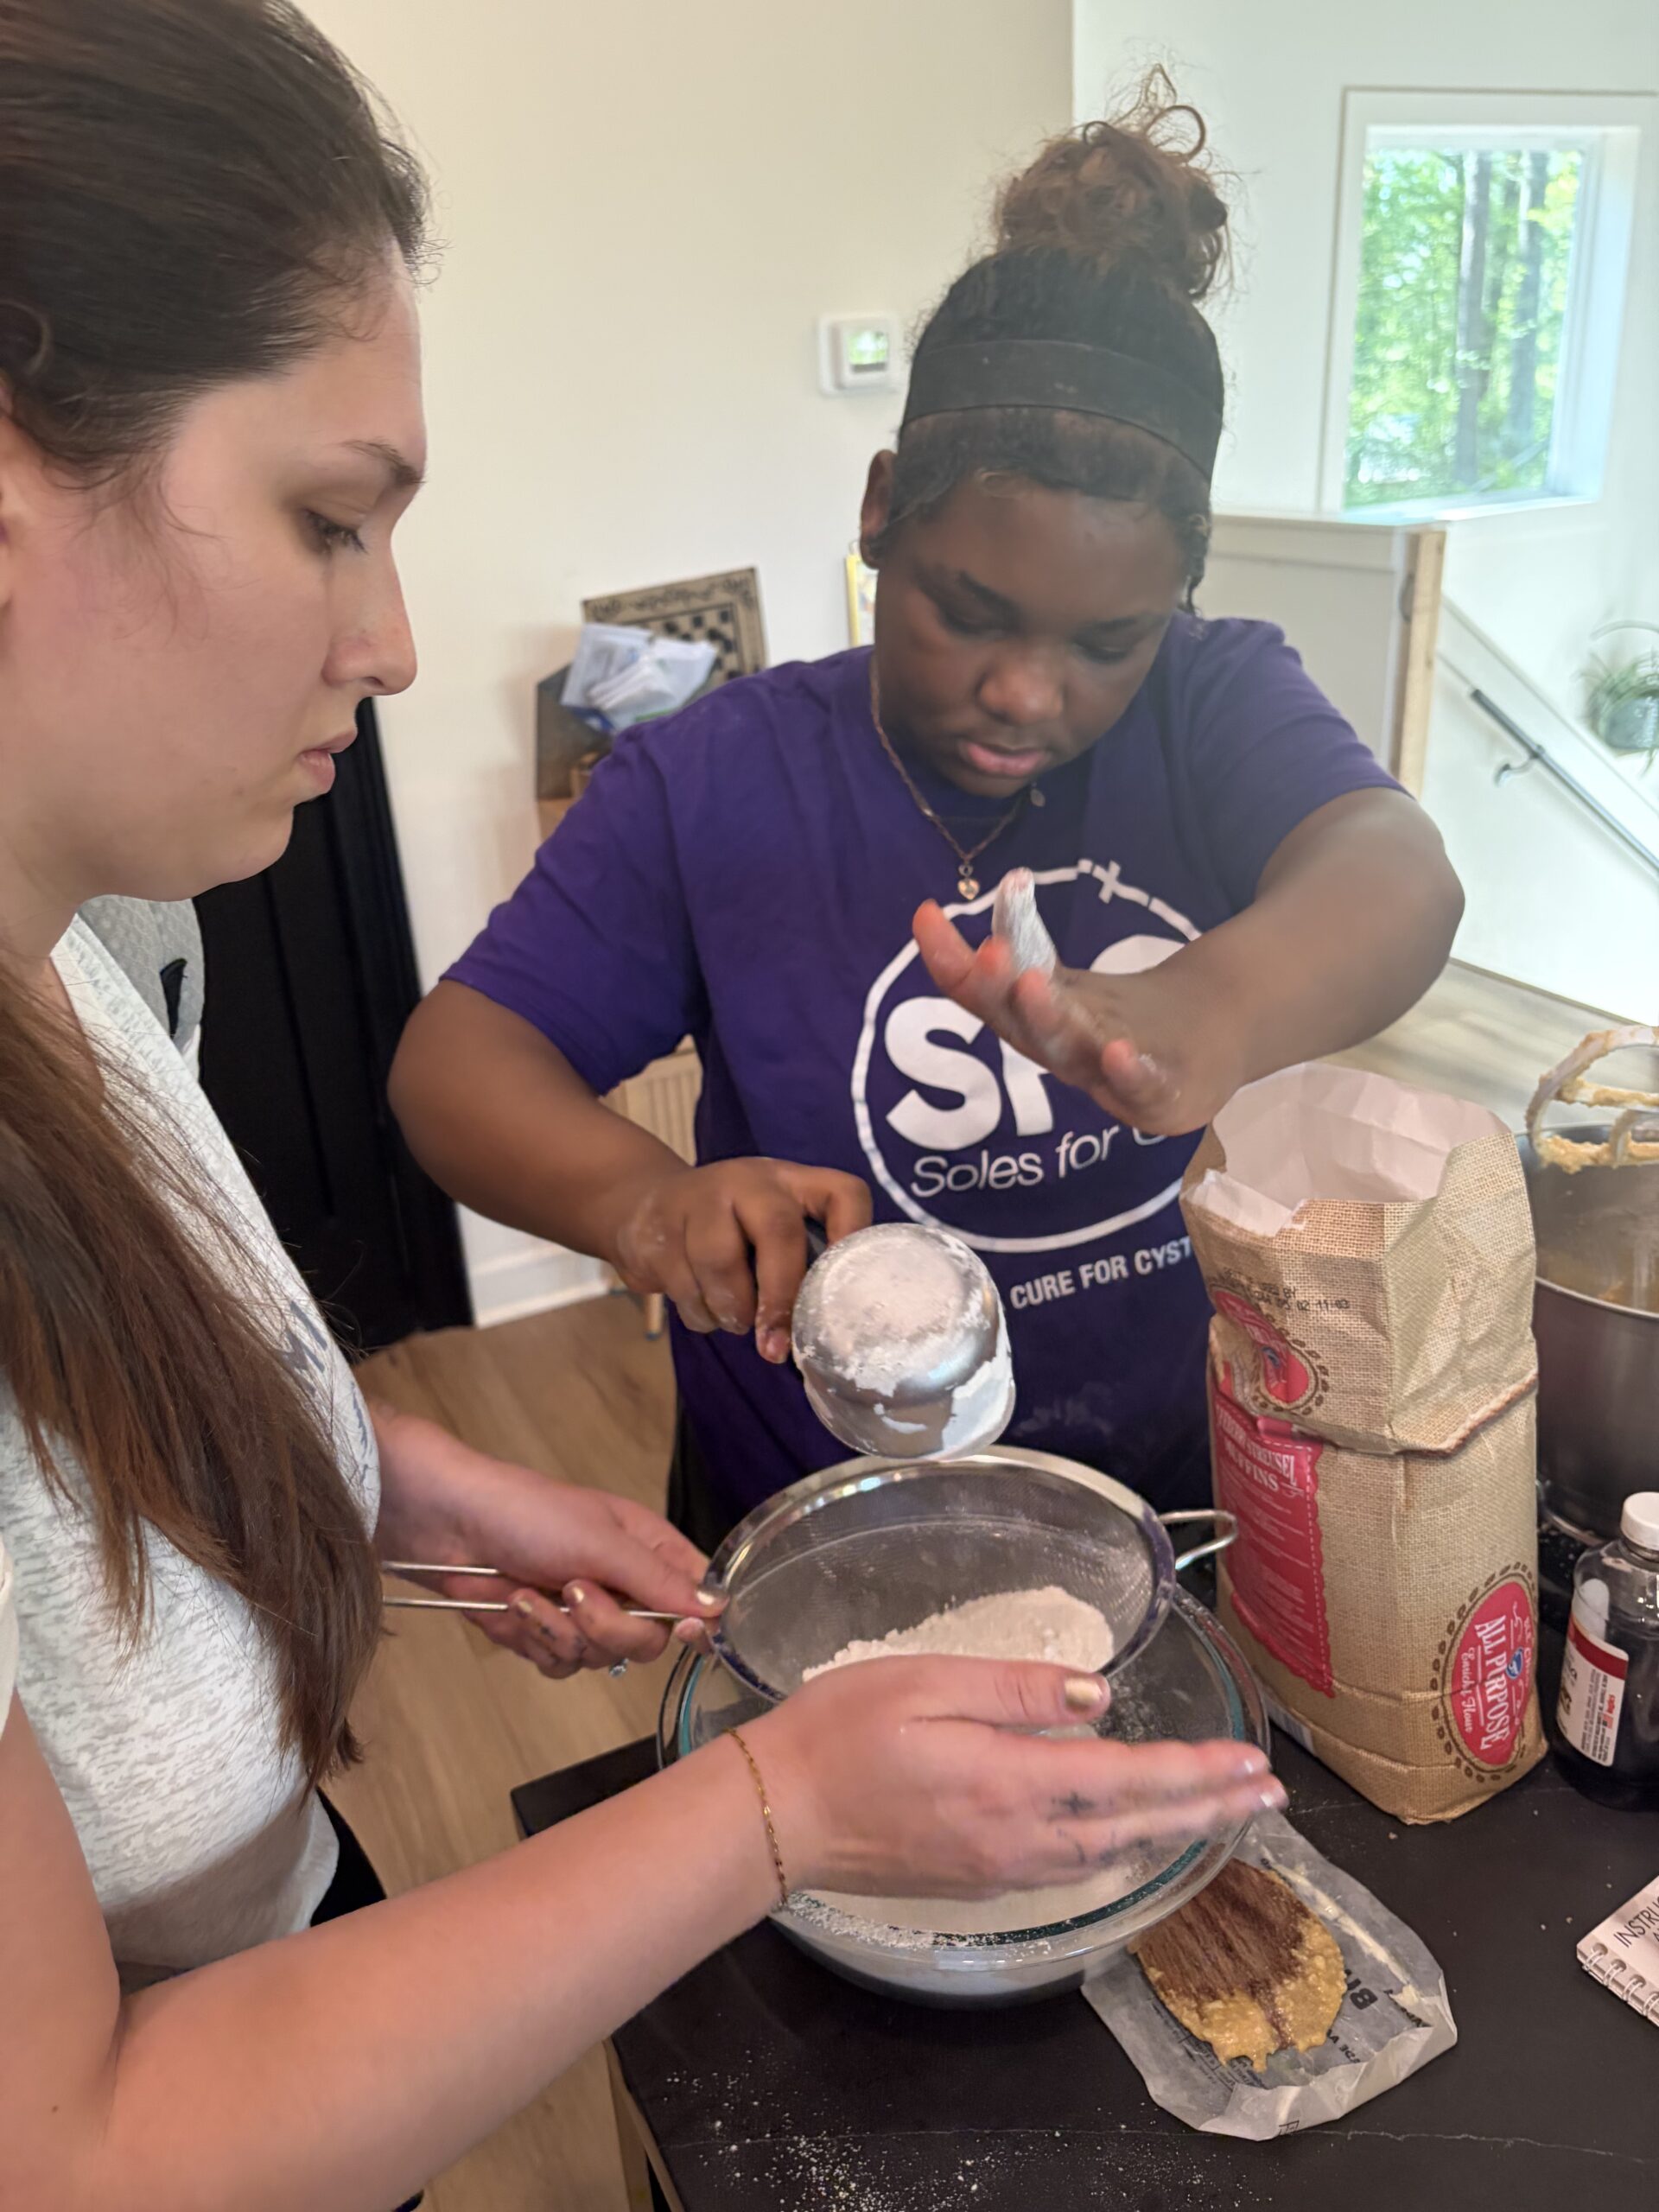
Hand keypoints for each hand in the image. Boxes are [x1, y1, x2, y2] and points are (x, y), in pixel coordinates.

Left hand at [373, 1409, 716, 1677]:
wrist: (447, 1525)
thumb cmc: (528, 1513)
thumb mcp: (601, 1541)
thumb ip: (660, 1580)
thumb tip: (719, 1610)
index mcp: (647, 1549)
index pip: (695, 1595)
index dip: (693, 1619)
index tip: (680, 1629)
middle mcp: (621, 1583)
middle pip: (649, 1641)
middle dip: (608, 1626)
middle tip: (574, 1594)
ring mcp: (582, 1612)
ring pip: (601, 1657)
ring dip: (558, 1630)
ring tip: (528, 1593)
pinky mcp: (543, 1633)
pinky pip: (559, 1665)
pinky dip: (533, 1640)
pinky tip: (513, 1607)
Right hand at [612, 1158, 870, 1362]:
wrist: (645, 1203)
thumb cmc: (730, 1230)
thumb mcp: (770, 1229)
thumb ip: (799, 1263)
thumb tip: (821, 1332)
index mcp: (792, 1183)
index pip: (844, 1194)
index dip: (854, 1237)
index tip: (850, 1291)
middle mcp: (750, 1181)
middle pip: (777, 1231)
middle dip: (780, 1298)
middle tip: (776, 1347)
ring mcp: (700, 1199)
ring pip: (720, 1263)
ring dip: (732, 1312)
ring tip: (737, 1321)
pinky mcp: (658, 1228)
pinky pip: (684, 1287)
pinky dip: (701, 1315)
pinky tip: (704, 1307)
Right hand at [746, 1657, 1282, 1898]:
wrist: (779, 1815)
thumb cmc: (841, 1731)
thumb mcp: (925, 1682)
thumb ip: (1017, 1691)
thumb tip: (1100, 1698)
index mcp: (1009, 1781)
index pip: (1127, 1780)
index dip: (1195, 1774)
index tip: (1250, 1764)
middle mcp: (1019, 1837)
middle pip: (1136, 1828)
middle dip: (1208, 1810)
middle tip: (1269, 1797)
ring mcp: (1001, 1867)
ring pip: (1110, 1854)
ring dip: (1172, 1830)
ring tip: (1220, 1812)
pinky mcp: (981, 1879)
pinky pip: (1074, 1867)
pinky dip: (1122, 1846)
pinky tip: (1134, 1831)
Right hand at [913, 902, 1248, 1135]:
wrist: (1203, 1052)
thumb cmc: (1120, 1019)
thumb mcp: (1067, 982)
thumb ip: (1030, 943)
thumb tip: (1009, 880)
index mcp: (1031, 1022)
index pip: (982, 992)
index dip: (950, 960)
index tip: (925, 914)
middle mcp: (1060, 1051)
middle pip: (1019, 1025)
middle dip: (997, 990)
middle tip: (984, 953)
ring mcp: (1106, 1076)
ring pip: (1070, 1052)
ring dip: (1048, 1021)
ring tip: (1030, 982)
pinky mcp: (1159, 1093)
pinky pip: (1139, 1086)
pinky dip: (1127, 1072)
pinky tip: (1120, 1050)